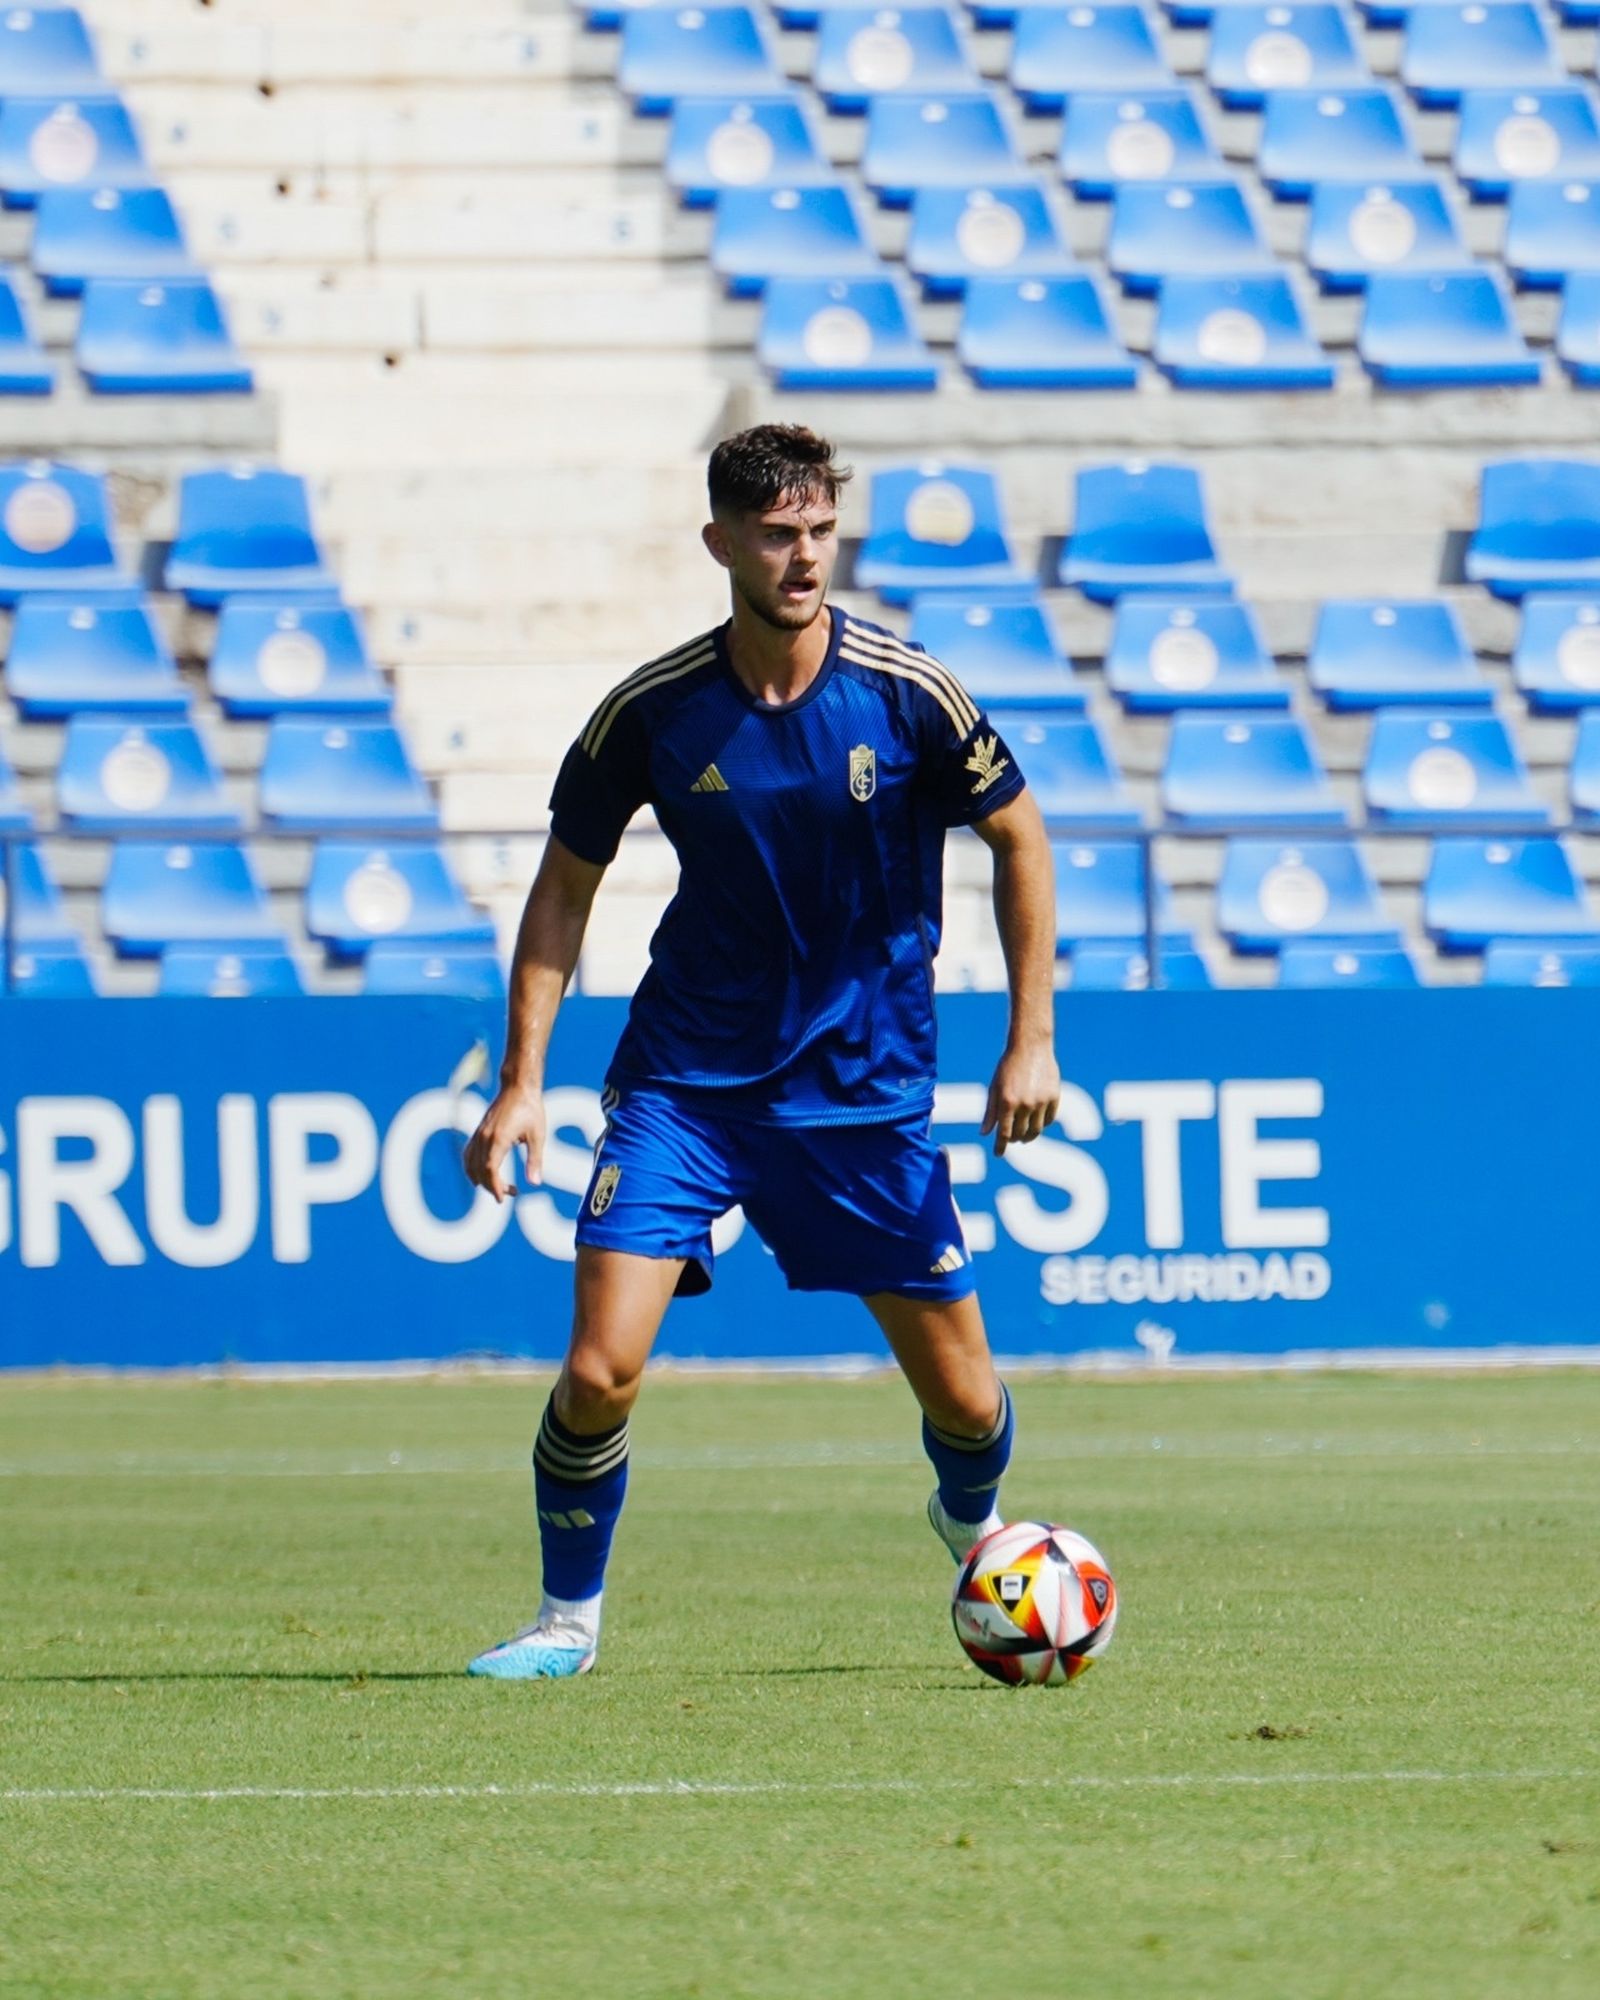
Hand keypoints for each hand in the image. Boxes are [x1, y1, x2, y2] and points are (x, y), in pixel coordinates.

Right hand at [464, 1084, 545, 1200]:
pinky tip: (483, 1175)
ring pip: (471, 1164)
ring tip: (499, 1187)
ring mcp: (478, 1134)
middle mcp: (484, 1137)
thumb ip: (535, 1160)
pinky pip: (468, 1155)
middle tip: (512, 1192)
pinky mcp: (478, 1132)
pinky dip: (472, 1168)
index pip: (490, 1170)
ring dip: (481, 1179)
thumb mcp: (538, 1136)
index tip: (502, 1199)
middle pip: (480, 1171)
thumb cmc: (531, 1109)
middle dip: (492, 1186)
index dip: (494, 1187)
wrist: (518, 1087)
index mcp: (498, 1139)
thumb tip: (535, 1183)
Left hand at [981, 1042, 1060, 1156]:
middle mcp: (1025, 1104)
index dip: (1000, 1146)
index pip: (1003, 1133)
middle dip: (1014, 1140)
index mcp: (1007, 1102)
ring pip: (1036, 1130)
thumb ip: (990, 1111)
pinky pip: (1049, 1119)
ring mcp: (1042, 1101)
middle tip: (1011, 1140)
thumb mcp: (994, 1087)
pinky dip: (1042, 1124)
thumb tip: (984, 1133)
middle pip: (1020, 1134)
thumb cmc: (1008, 1066)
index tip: (998, 1154)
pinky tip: (1037, 1123)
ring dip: (1029, 1136)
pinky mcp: (1054, 1097)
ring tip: (1024, 1136)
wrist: (1031, 1047)